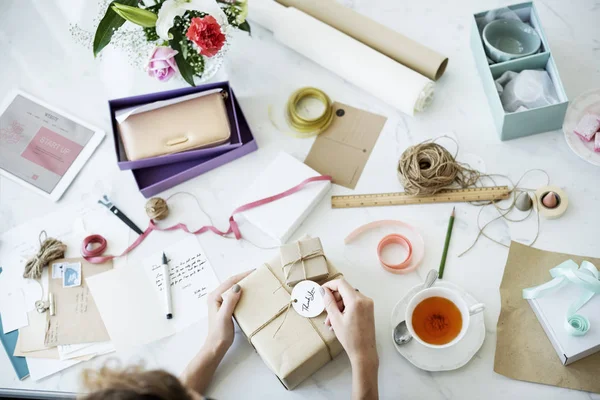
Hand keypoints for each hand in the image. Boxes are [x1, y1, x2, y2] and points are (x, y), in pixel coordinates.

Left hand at [182, 270, 252, 395]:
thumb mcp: (225, 316)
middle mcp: (217, 297)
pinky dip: (243, 293)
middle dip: (244, 278)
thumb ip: (230, 301)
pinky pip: (235, 296)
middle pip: (232, 283)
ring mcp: (221, 302)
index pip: (230, 282)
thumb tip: (237, 286)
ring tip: (255, 283)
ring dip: (244, 285)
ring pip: (234, 289)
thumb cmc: (219, 332)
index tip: (254, 272)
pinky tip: (250, 294)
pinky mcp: (226, 307)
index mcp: (215, 296)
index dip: (242, 275)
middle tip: (257, 276)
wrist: (216, 346)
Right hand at [321, 279, 377, 367]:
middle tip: (325, 311)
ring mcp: (368, 304)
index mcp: (356, 301)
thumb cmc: (350, 339)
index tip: (321, 291)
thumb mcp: (335, 319)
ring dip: (338, 307)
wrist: (364, 352)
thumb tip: (323, 290)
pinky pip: (354, 304)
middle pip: (345, 291)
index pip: (341, 283)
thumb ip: (329, 302)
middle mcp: (364, 299)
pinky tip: (338, 321)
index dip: (329, 285)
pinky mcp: (368, 309)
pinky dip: (345, 309)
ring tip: (330, 321)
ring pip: (348, 298)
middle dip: (333, 300)